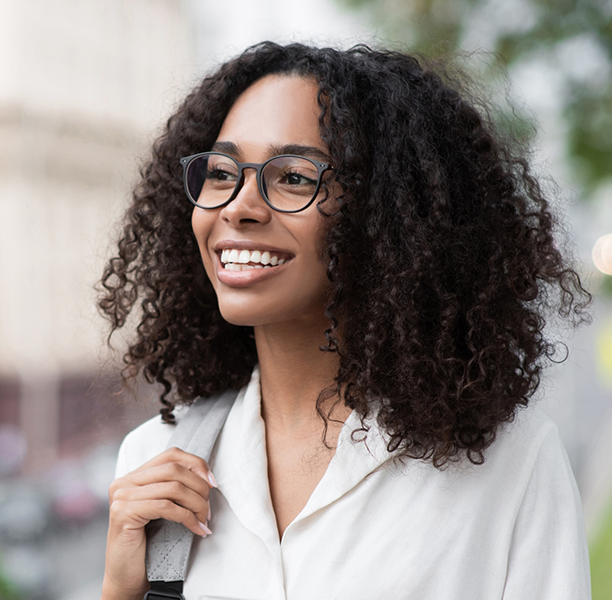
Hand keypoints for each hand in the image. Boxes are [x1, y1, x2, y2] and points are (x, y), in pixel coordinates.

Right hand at [100, 447, 216, 599]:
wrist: (126, 578)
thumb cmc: (148, 544)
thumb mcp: (163, 509)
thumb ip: (175, 488)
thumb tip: (207, 478)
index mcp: (134, 477)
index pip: (171, 454)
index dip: (196, 464)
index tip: (212, 482)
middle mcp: (124, 482)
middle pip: (174, 469)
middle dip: (199, 487)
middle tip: (208, 509)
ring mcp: (121, 497)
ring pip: (173, 487)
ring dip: (196, 504)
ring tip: (204, 520)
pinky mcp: (123, 513)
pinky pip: (166, 507)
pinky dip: (187, 517)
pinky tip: (197, 529)